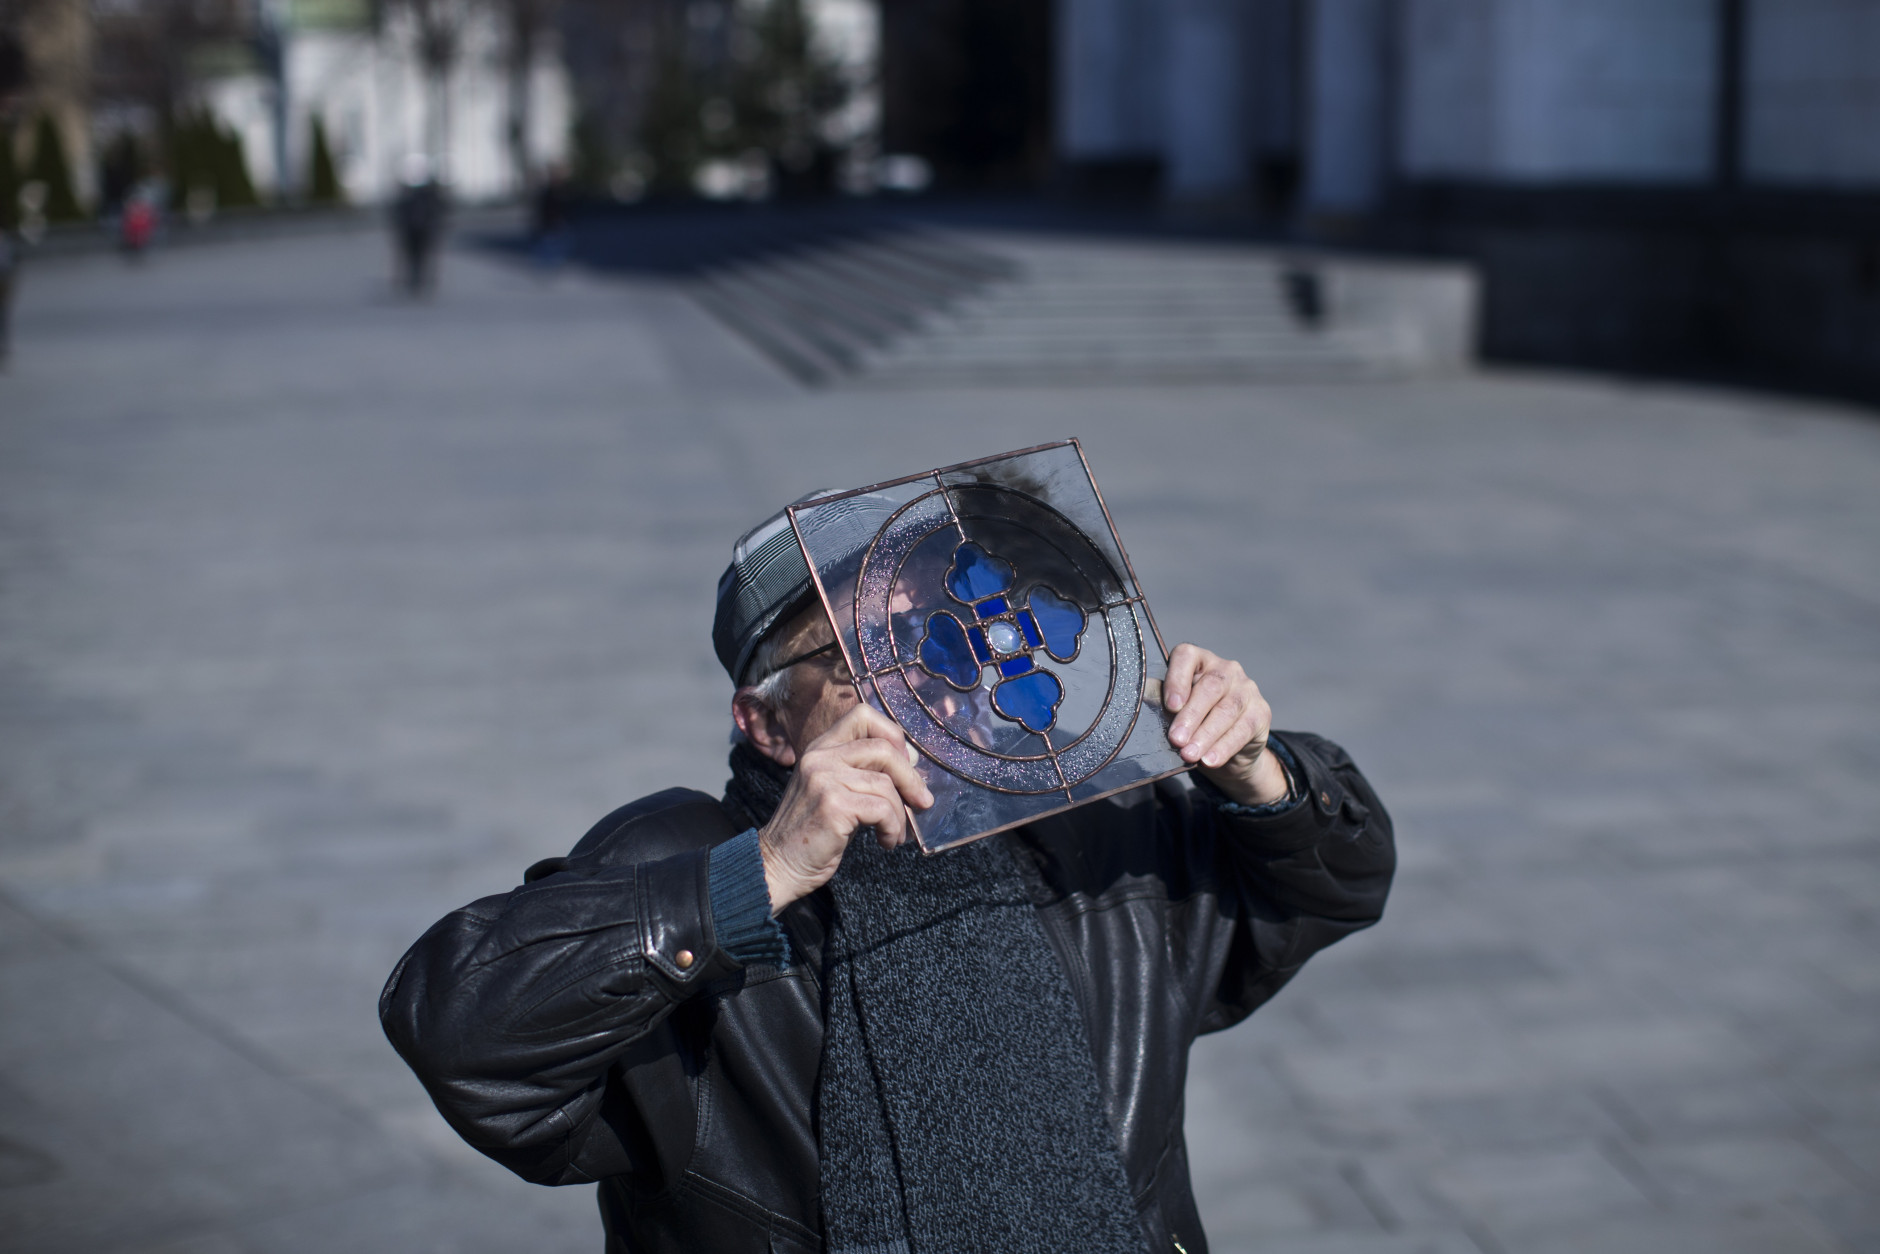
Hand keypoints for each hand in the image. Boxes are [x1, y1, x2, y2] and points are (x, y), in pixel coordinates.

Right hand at [758, 704, 933, 912]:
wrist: (779, 864)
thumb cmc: (814, 832)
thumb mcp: (835, 790)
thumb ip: (864, 772)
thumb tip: (912, 763)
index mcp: (821, 748)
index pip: (863, 714)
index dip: (893, 735)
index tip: (906, 763)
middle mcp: (820, 757)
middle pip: (883, 748)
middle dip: (910, 778)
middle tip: (921, 802)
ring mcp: (824, 779)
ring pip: (886, 785)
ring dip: (900, 814)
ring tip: (895, 834)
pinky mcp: (832, 805)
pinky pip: (882, 809)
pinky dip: (892, 828)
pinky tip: (886, 841)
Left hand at [1164, 643, 1289, 806]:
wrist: (1229, 750)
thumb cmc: (1196, 723)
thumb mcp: (1177, 713)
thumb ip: (1165, 704)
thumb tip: (1144, 702)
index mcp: (1199, 661)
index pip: (1187, 656)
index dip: (1177, 679)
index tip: (1171, 705)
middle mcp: (1226, 669)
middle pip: (1209, 687)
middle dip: (1191, 716)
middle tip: (1176, 739)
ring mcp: (1247, 689)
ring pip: (1226, 710)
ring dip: (1205, 735)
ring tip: (1189, 754)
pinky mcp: (1261, 712)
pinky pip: (1243, 729)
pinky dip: (1224, 747)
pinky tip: (1210, 760)